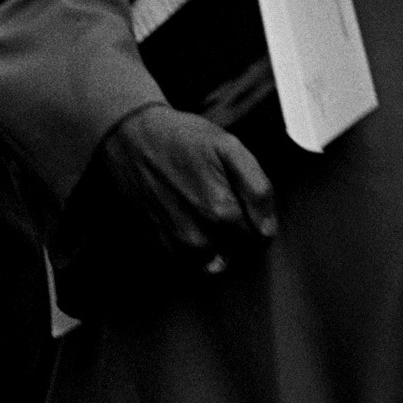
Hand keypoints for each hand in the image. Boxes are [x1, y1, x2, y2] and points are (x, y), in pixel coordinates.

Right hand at [96, 102, 275, 273]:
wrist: (133, 139)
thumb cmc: (183, 139)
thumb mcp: (229, 147)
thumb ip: (257, 188)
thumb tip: (268, 229)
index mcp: (222, 212)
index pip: (261, 238)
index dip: (259, 219)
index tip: (246, 201)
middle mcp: (199, 238)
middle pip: (240, 252)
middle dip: (240, 232)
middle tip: (226, 201)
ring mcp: (176, 247)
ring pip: (215, 263)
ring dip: (219, 245)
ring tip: (207, 213)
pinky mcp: (158, 248)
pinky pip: (190, 263)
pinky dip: (195, 250)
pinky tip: (189, 219)